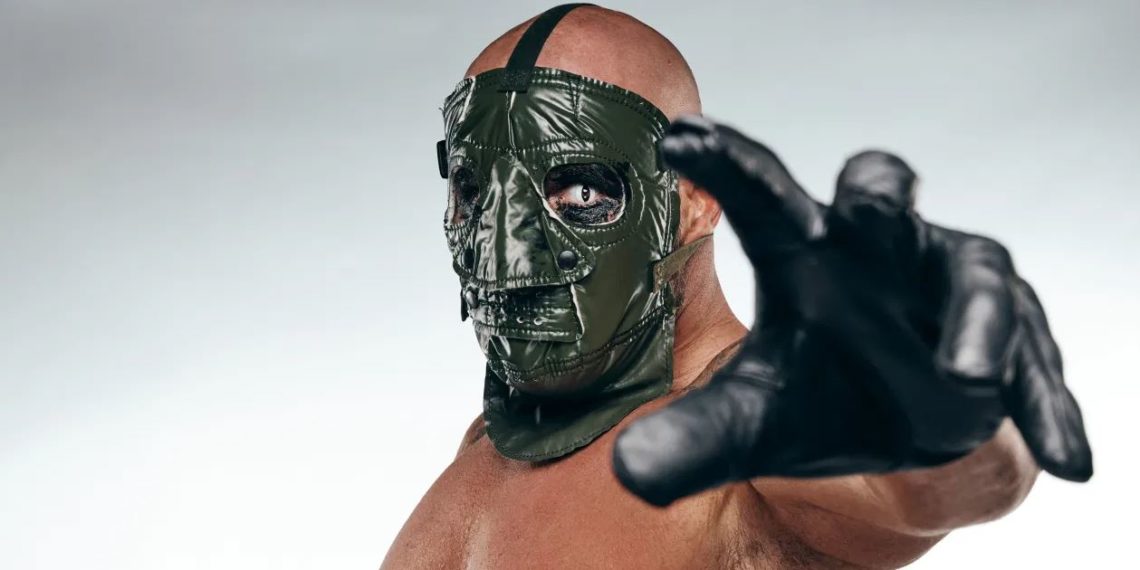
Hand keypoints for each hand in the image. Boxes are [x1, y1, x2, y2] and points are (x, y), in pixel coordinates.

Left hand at [612, 116, 1092, 506]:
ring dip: (978, 320)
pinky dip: (1048, 410)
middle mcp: (881, 257)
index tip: (679, 136)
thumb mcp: (752, 418)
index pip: (762, 197)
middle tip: (873, 201)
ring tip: (964, 377)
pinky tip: (1067, 459)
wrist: (898, 432)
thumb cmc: (818, 394)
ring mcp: (952, 293)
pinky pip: (1037, 371)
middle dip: (881, 195)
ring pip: (977, 278)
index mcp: (807, 256)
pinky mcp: (1013, 344)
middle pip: (881, 201)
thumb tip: (628, 469)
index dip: (727, 165)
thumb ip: (694, 436)